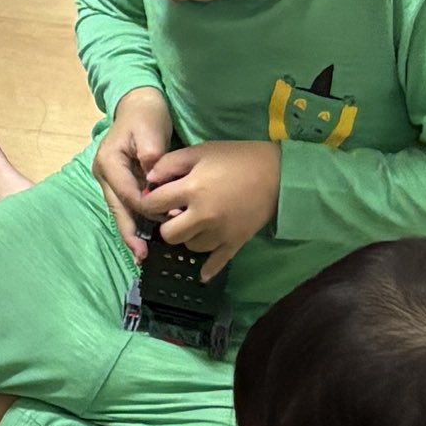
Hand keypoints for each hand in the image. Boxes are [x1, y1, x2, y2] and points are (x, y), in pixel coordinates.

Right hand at [92, 88, 175, 254]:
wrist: (139, 105)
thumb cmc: (145, 116)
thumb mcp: (149, 128)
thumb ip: (151, 152)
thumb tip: (152, 172)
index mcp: (109, 162)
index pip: (127, 193)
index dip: (146, 208)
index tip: (168, 219)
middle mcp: (105, 175)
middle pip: (117, 209)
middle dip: (129, 234)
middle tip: (141, 256)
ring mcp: (110, 181)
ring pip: (121, 212)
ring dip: (132, 233)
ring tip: (141, 255)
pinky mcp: (121, 183)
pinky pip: (127, 207)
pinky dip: (137, 222)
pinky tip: (145, 239)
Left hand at [142, 139, 279, 276]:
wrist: (277, 173)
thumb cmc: (236, 158)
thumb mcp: (200, 151)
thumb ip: (170, 163)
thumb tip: (148, 179)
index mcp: (191, 189)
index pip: (154, 205)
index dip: (149, 202)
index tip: (153, 199)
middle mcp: (203, 216)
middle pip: (169, 234)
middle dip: (166, 224)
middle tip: (174, 214)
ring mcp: (220, 233)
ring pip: (190, 247)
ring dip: (188, 237)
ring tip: (195, 224)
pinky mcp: (235, 242)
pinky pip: (216, 262)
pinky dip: (207, 268)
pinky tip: (201, 274)